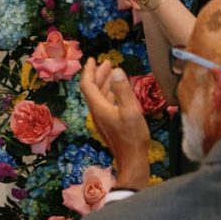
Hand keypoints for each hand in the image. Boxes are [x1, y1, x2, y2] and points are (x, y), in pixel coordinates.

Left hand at [81, 61, 153, 188]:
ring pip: (99, 96)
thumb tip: (116, 70)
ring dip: (104, 83)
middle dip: (98, 74)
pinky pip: (105, 103)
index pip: (88, 85)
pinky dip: (110, 93)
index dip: (89, 71)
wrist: (132, 159)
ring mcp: (102, 119)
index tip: (93, 59)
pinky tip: (118, 92)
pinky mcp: (108, 124)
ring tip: (112, 72)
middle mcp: (97, 112)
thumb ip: (122, 90)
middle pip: (93, 89)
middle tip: (106, 62)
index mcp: (99, 107)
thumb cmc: (132, 136)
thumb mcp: (130, 110)